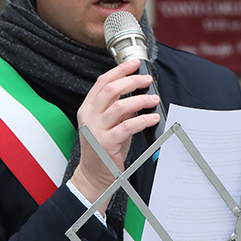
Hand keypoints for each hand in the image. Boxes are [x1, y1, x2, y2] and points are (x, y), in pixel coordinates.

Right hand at [71, 60, 160, 208]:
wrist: (93, 176)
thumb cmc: (104, 150)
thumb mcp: (108, 124)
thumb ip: (118, 109)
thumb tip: (138, 93)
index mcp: (87, 109)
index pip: (101, 82)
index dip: (119, 70)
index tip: (134, 64)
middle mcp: (88, 116)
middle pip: (110, 89)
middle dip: (131, 81)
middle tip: (147, 80)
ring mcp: (95, 130)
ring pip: (119, 106)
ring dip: (139, 100)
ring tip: (153, 99)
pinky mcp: (105, 143)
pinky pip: (127, 126)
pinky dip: (142, 120)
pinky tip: (152, 117)